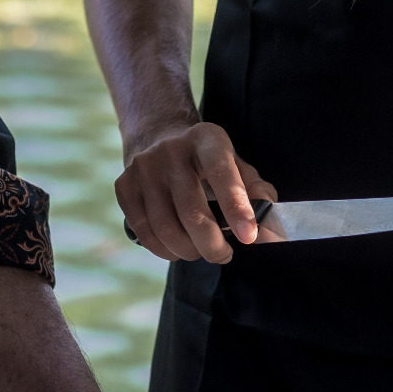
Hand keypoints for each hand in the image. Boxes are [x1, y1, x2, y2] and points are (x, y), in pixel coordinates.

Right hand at [115, 119, 276, 264]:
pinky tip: (177, 248)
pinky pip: (144, 232)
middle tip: (223, 254)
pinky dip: (164, 250)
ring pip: (166, 228)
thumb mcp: (236, 164)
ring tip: (200, 251)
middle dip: (212, 245)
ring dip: (188, 251)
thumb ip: (256, 192)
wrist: (158, 137)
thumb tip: (269, 228)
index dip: (237, 207)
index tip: (249, 237)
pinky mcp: (124, 185)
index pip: (222, 173)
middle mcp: (170, 150)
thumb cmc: (207, 161)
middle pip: (191, 211)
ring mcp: (143, 167)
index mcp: (206, 139)